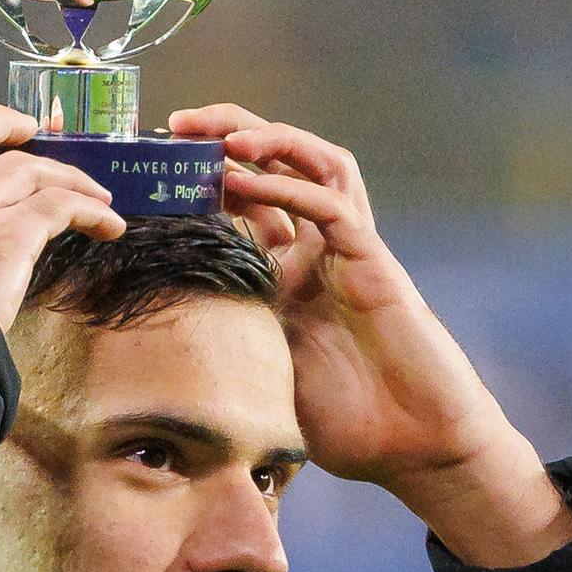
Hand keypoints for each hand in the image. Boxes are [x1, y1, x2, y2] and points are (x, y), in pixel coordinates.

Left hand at [166, 104, 571, 566]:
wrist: (419, 448)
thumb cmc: (355, 425)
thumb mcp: (267, 385)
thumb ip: (229, 360)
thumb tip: (163, 374)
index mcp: (289, 276)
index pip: (244, 204)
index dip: (201, 177)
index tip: (152, 167)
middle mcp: (318, 253)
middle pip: (277, 167)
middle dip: (228, 133)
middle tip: (177, 122)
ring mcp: (349, 253)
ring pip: (315, 166)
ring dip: (268, 140)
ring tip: (221, 134)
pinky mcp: (375, 264)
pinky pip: (334, 207)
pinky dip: (291, 186)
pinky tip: (251, 177)